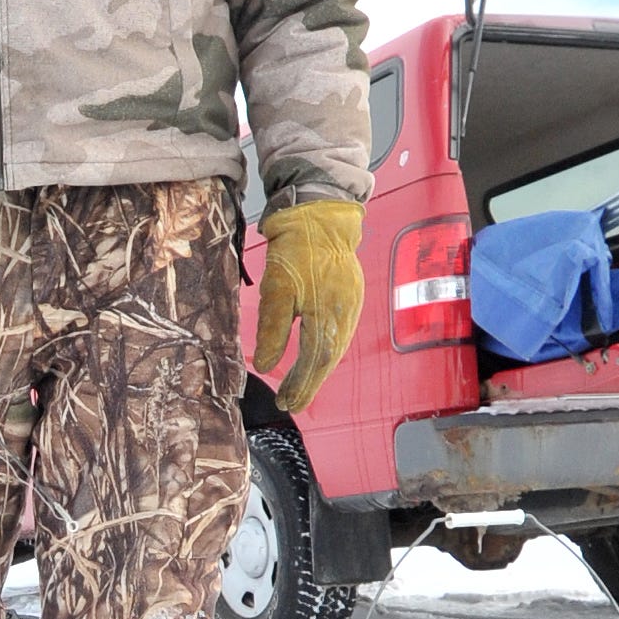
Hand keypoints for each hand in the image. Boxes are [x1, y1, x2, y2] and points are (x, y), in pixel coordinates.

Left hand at [253, 199, 364, 410]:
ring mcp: (352, 305)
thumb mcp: (276, 288)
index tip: (287, 403)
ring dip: (319, 370)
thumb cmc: (295, 250)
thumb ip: (272, 328)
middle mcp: (345, 314)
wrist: (320, 215)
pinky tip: (318, 357)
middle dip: (309, 383)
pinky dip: (327, 351)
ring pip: (336, 348)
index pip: (315, 360)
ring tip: (301, 387)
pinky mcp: (351, 297)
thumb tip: (266, 365)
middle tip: (292, 403)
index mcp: (327, 313)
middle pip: (328, 359)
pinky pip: (341, 334)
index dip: (301, 384)